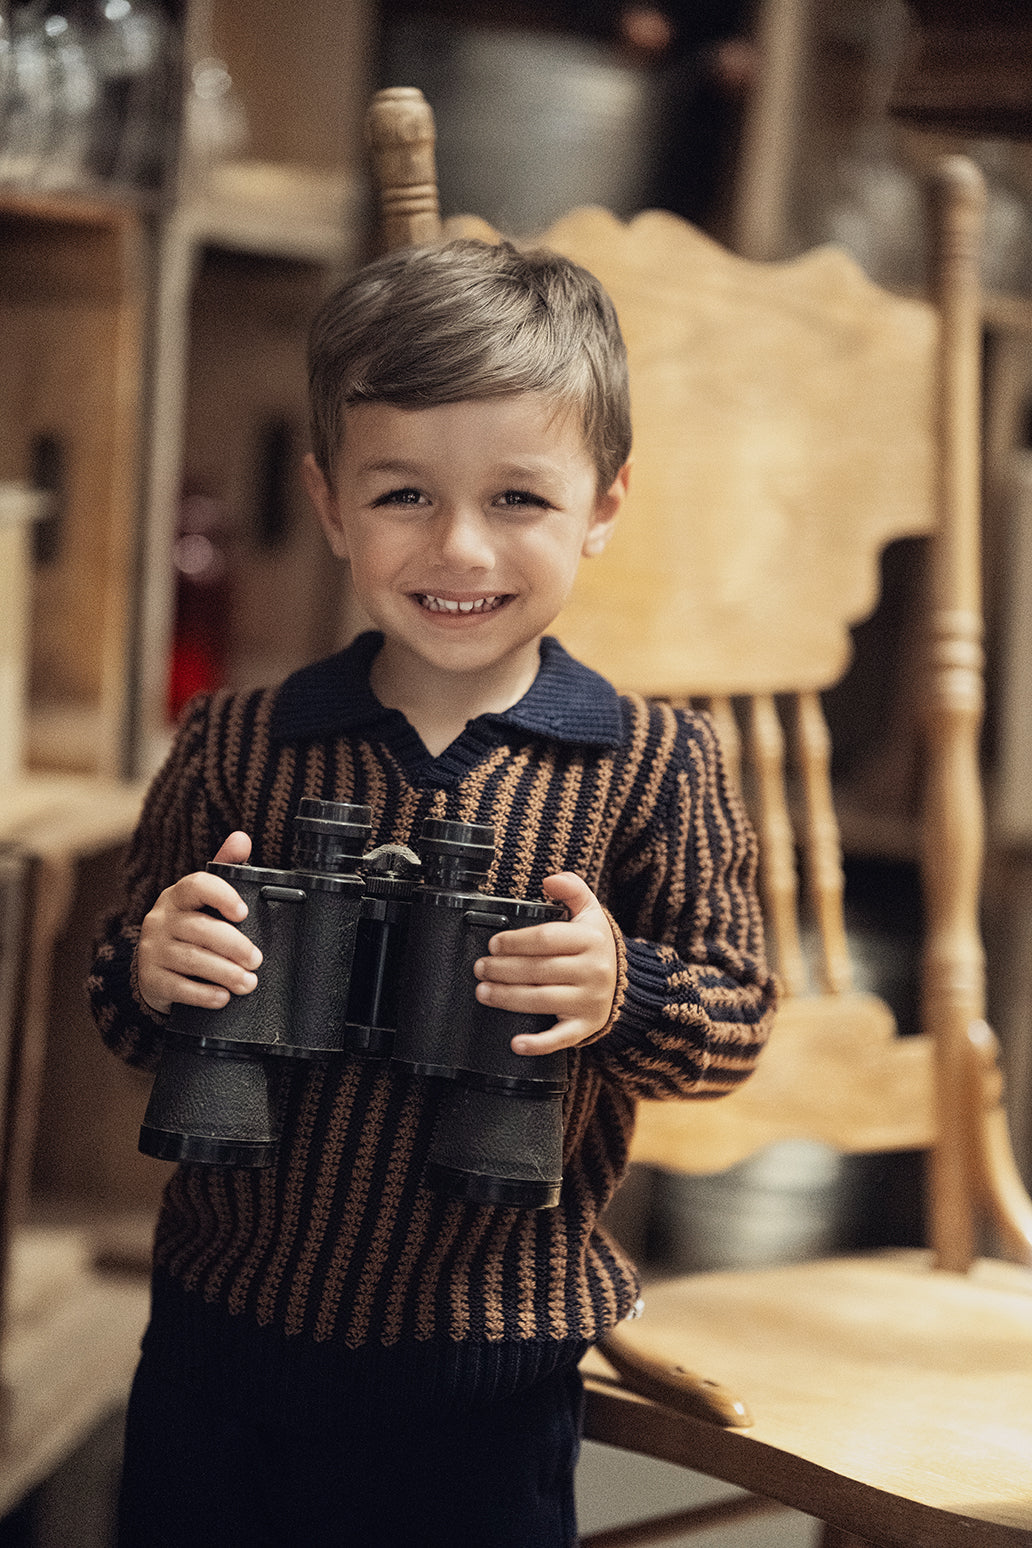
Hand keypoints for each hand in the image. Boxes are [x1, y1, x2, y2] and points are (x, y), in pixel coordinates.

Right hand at [136, 832, 261, 1014]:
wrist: (153, 969)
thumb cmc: (190, 928)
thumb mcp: (204, 900)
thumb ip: (225, 869)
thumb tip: (241, 838)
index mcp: (178, 896)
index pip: (197, 885)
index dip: (221, 895)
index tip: (243, 912)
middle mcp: (161, 919)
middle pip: (199, 929)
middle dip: (233, 946)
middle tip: (256, 960)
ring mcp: (153, 950)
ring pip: (190, 959)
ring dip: (224, 973)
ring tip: (248, 982)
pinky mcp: (151, 980)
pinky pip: (178, 988)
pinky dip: (204, 994)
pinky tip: (223, 997)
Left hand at [473, 873, 617, 1055]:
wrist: (629, 983)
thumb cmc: (597, 946)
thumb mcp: (591, 912)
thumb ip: (573, 889)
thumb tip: (550, 878)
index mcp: (590, 940)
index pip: (546, 939)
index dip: (515, 941)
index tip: (494, 944)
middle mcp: (592, 971)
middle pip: (538, 970)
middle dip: (503, 969)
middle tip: (480, 968)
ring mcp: (589, 1001)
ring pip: (542, 1001)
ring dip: (507, 998)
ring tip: (483, 991)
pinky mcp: (585, 1026)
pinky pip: (561, 1038)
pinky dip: (538, 1043)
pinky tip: (516, 1043)